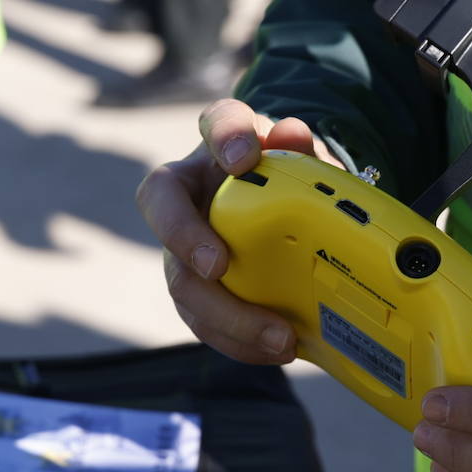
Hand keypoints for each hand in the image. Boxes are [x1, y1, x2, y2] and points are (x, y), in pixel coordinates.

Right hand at [135, 98, 340, 363]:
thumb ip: (304, 152)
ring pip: (180, 277)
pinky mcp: (194, 290)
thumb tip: (294, 136)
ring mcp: (183, 245)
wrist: (287, 222)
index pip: (217, 121)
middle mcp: (190, 191)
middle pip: (162, 203)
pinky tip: (278, 350)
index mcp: (223, 145)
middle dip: (185, 235)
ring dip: (224, 313)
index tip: (243, 156)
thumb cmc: (292, 188)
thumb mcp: (309, 168)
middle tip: (219, 266)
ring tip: (278, 337)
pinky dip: (239, 341)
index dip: (225, 134)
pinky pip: (203, 320)